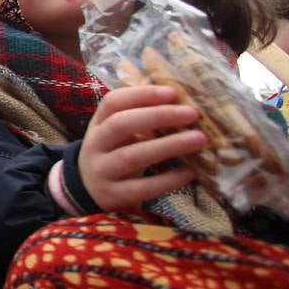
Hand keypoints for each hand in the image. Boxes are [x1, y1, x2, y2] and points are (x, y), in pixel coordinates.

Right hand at [78, 85, 206, 212]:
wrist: (90, 191)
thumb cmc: (115, 154)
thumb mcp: (119, 133)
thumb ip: (142, 117)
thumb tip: (184, 102)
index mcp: (98, 124)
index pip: (113, 102)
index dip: (142, 94)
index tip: (173, 92)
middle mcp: (95, 146)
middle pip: (121, 124)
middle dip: (158, 116)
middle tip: (192, 114)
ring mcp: (101, 172)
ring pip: (131, 156)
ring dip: (168, 146)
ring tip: (199, 139)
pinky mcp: (113, 196)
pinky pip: (141, 187)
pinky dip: (167, 180)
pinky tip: (190, 172)